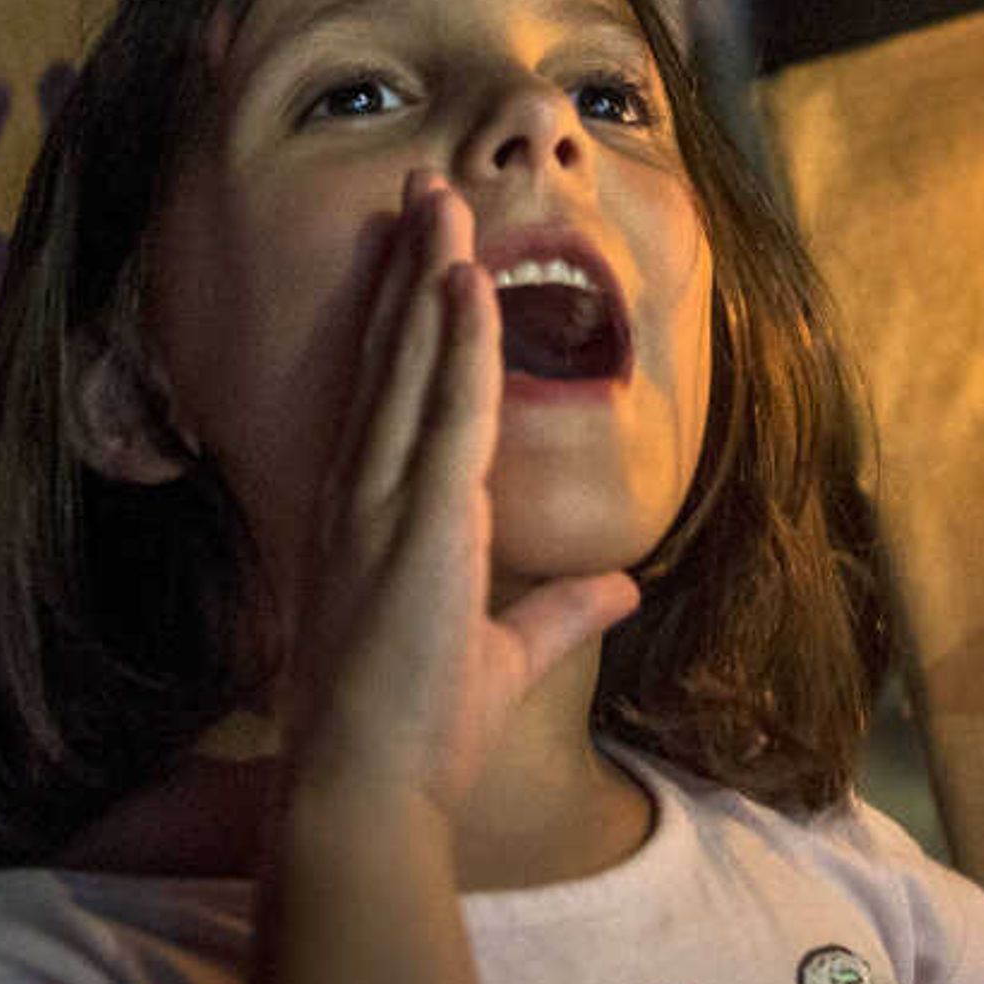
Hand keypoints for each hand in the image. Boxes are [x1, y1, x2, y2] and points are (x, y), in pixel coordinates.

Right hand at [288, 171, 639, 815]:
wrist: (370, 795)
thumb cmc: (420, 737)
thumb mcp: (509, 661)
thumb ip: (563, 614)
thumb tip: (620, 586)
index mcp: (373, 523)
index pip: (392, 398)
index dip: (405, 321)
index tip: (426, 254)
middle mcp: (362, 499)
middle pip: (390, 360)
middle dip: (410, 270)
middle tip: (423, 189)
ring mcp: (380, 507)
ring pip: (409, 367)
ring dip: (429, 278)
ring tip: (442, 199)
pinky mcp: (415, 525)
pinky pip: (444, 414)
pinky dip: (454, 344)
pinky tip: (465, 284)